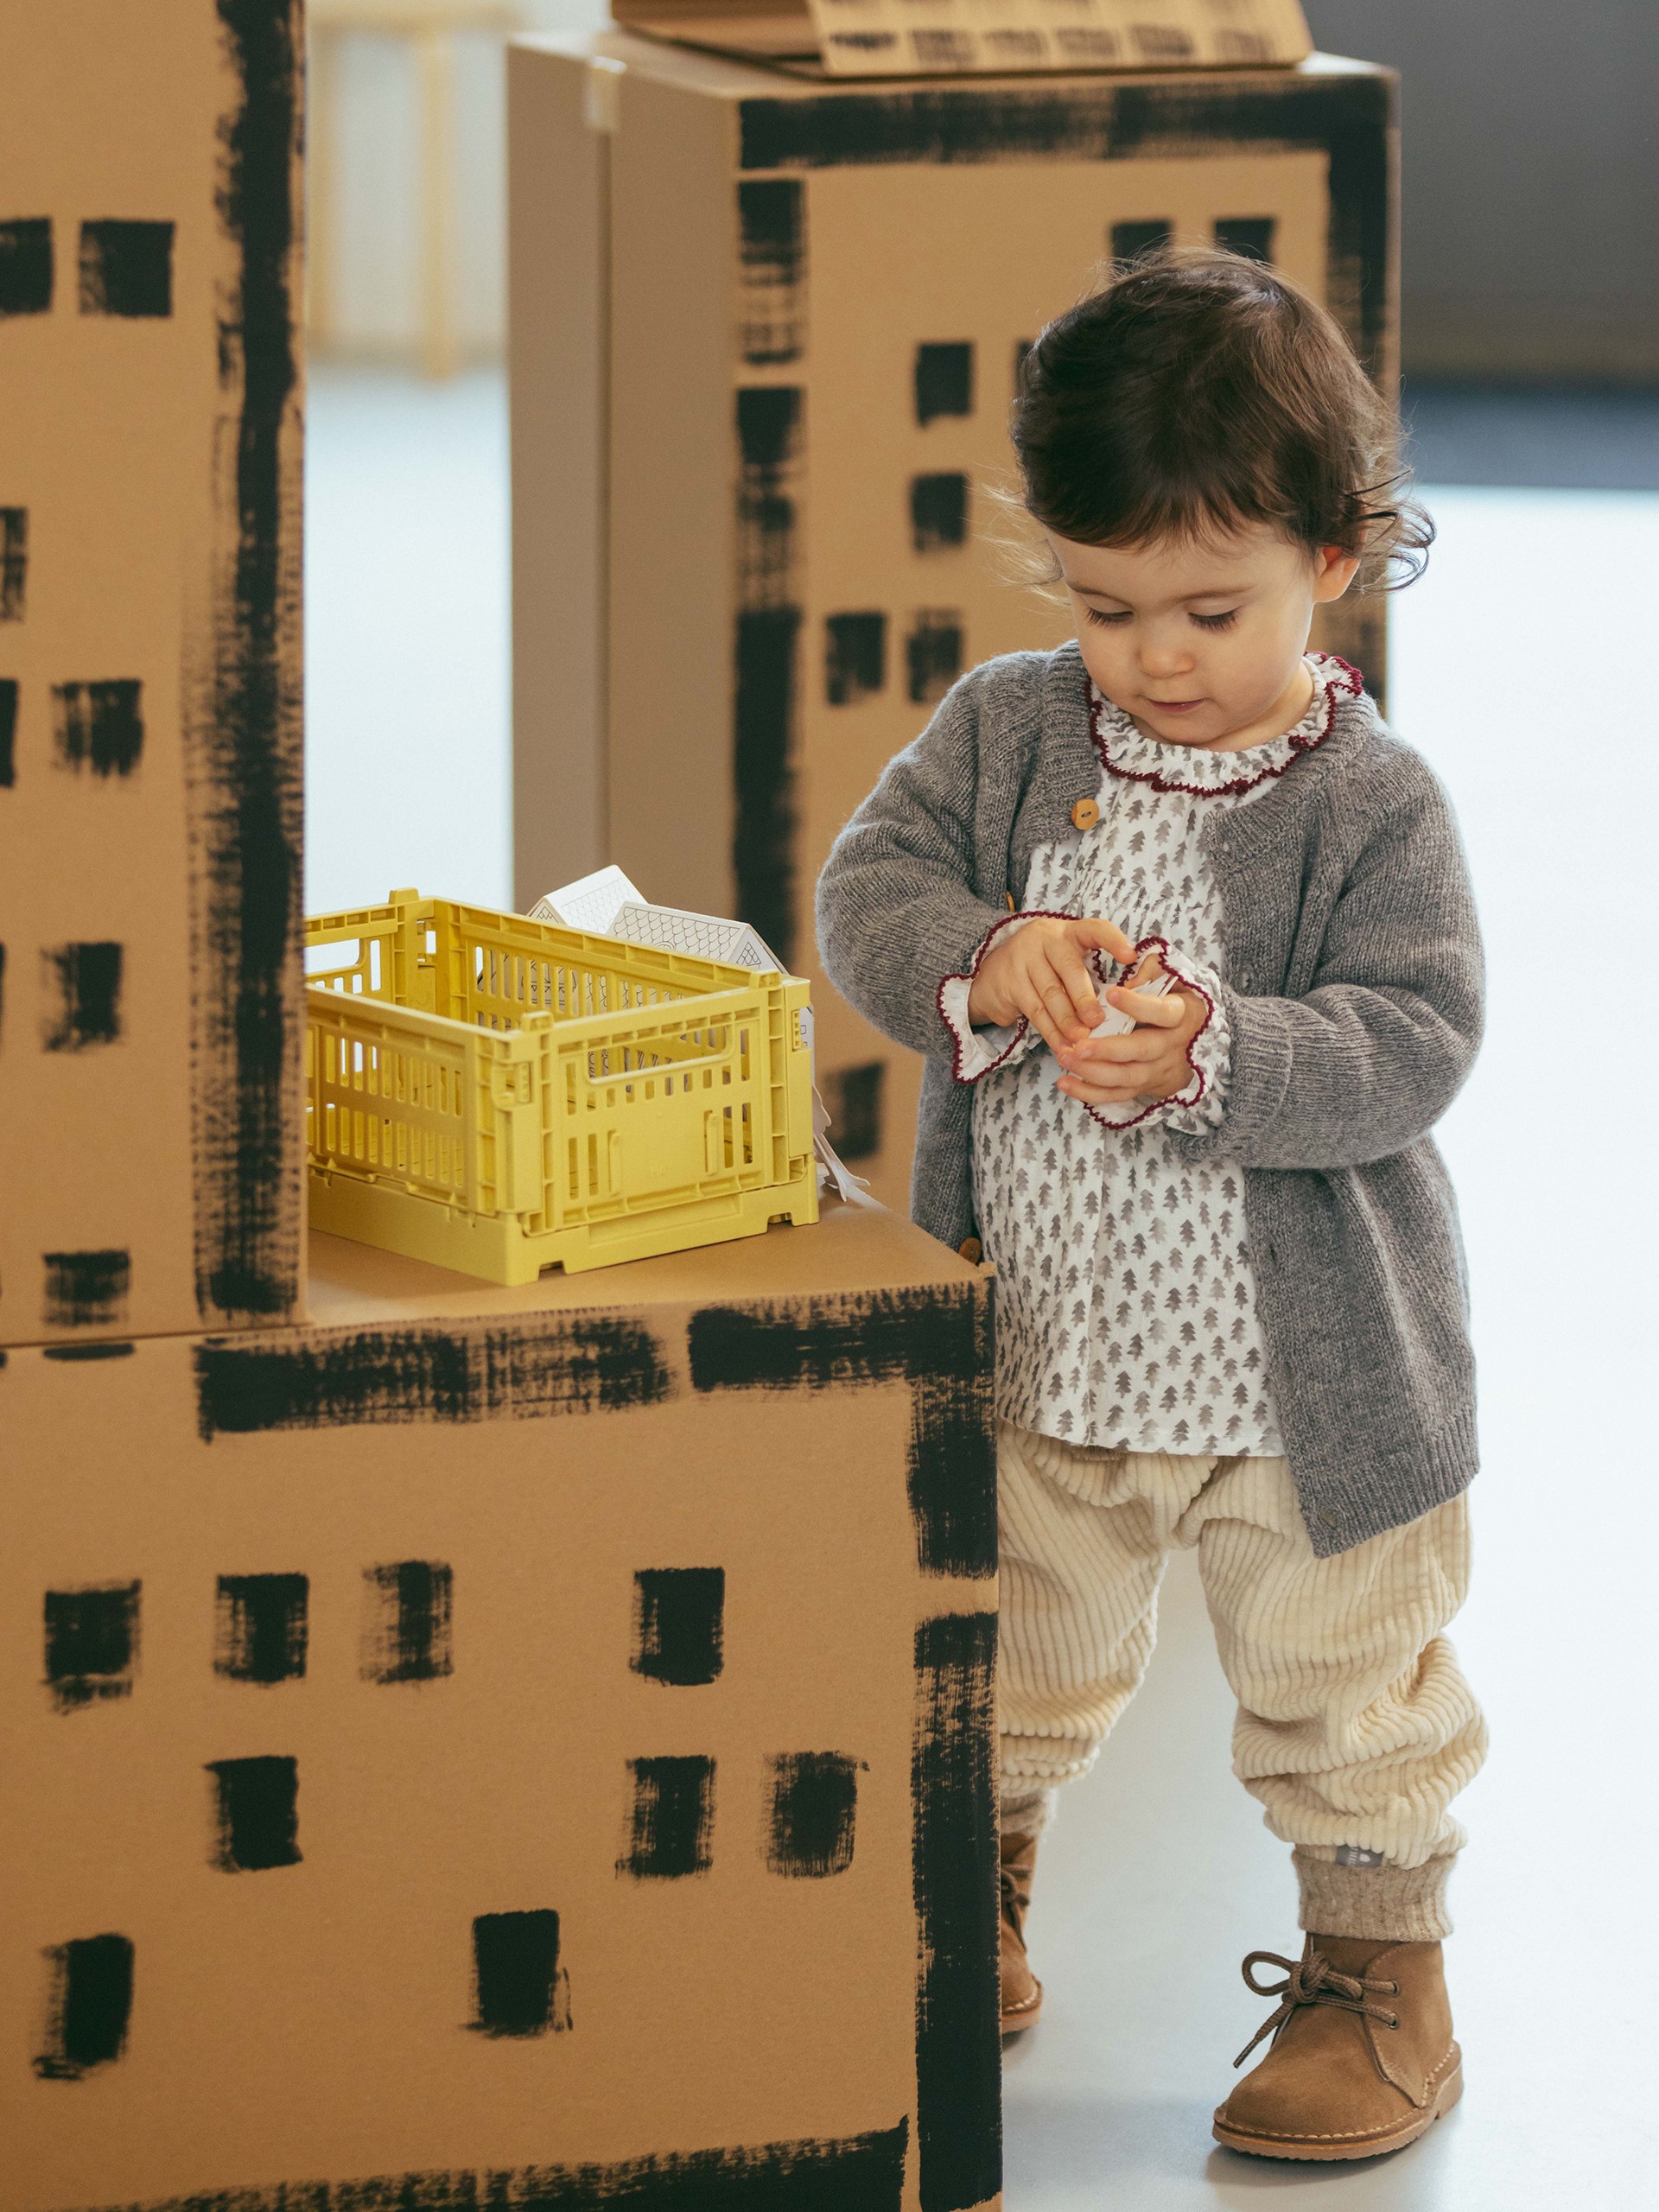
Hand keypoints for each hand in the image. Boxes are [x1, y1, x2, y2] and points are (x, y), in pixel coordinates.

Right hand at [967, 914, 1136, 1055]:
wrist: (991, 975)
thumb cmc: (1042, 969)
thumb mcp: (1064, 961)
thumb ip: (1087, 974)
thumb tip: (1119, 1006)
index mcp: (1068, 932)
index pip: (1094, 929)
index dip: (1113, 941)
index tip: (1130, 957)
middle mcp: (1045, 939)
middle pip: (1069, 969)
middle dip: (1085, 998)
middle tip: (1097, 1021)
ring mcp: (1023, 958)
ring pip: (1051, 993)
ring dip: (1068, 1020)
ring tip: (1082, 1039)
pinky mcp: (1009, 982)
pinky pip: (1034, 1010)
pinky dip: (1050, 1031)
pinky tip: (1062, 1045)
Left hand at [1055, 951, 1208, 1107]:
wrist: (1193, 1044)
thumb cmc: (1174, 1001)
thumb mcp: (1175, 979)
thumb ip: (1155, 970)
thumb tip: (1132, 980)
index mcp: (1183, 1015)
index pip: (1163, 1012)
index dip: (1138, 1005)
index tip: (1112, 994)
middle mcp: (1171, 1046)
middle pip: (1141, 1051)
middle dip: (1108, 1049)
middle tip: (1079, 1045)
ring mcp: (1156, 1069)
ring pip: (1125, 1076)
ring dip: (1092, 1071)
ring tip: (1065, 1057)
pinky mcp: (1141, 1087)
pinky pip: (1115, 1094)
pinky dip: (1089, 1092)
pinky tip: (1065, 1083)